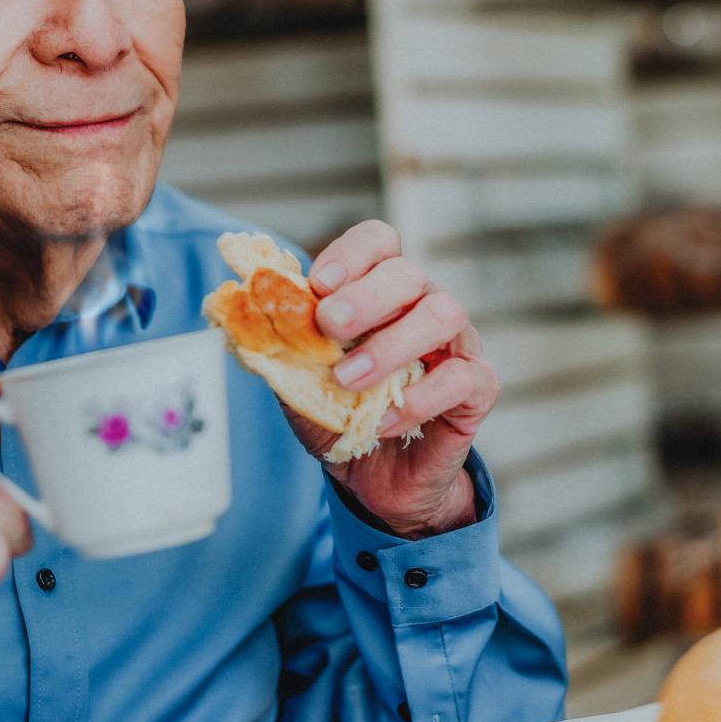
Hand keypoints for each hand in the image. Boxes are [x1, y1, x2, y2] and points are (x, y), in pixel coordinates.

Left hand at [288, 220, 498, 538]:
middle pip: (408, 273)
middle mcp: (422, 304)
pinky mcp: (477, 386)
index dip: (351, 255)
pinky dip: (420, 399)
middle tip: (329, 327)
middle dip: (365, 297)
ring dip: (390, 345)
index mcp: (379, 290)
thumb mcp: (297, 383)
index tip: (318, 285)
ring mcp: (456, 343)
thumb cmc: (339, 416)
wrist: (374, 479)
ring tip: (351, 379)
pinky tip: (385, 421)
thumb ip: (280, 347)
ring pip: (443, 314)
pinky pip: (462, 377)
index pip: (378, 241)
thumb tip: (243, 313)